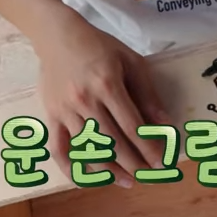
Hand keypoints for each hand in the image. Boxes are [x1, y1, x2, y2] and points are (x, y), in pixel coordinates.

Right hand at [35, 18, 171, 187]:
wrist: (57, 35)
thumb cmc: (99, 46)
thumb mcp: (131, 61)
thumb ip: (148, 94)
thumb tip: (165, 124)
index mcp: (108, 85)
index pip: (133, 126)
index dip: (149, 148)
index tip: (163, 162)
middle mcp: (85, 101)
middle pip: (113, 143)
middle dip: (135, 164)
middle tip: (150, 176)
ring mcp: (65, 111)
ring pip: (89, 150)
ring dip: (111, 171)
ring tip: (128, 180)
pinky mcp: (51, 116)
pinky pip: (59, 149)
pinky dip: (72, 168)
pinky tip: (88, 179)